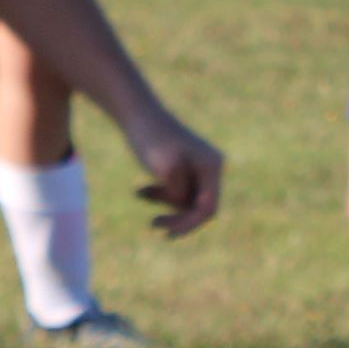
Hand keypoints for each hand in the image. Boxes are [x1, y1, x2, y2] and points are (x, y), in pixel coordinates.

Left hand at [110, 103, 222, 238]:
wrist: (136, 113)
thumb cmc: (151, 138)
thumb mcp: (165, 170)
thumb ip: (178, 192)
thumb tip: (185, 204)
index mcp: (212, 167)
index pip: (208, 208)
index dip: (190, 224)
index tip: (168, 234)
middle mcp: (210, 167)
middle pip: (198, 207)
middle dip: (176, 216)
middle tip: (153, 224)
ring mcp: (196, 167)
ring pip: (184, 200)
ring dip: (164, 202)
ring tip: (141, 192)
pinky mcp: (181, 166)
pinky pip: (175, 191)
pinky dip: (159, 194)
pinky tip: (140, 192)